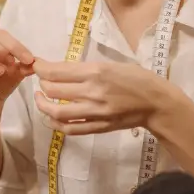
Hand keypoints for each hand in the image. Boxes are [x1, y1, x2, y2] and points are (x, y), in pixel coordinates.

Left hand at [32, 59, 178, 134]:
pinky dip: (55, 123)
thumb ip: (86, 69)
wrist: (156, 103)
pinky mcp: (98, 127)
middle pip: (52, 90)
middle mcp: (92, 92)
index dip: (40, 68)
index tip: (36, 65)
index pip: (56, 71)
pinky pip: (69, 129)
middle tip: (41, 80)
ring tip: (40, 98)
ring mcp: (94, 112)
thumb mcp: (111, 64)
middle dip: (41, 83)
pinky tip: (51, 117)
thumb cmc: (137, 78)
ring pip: (56, 112)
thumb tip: (60, 70)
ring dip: (42, 105)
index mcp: (96, 72)